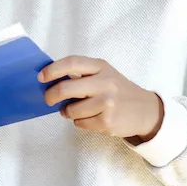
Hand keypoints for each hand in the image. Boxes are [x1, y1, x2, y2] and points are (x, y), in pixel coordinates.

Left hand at [39, 56, 163, 142]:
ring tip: (75, 110)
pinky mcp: (107, 121)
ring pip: (71, 110)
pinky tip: (90, 118)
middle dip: (51, 95)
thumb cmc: (118, 91)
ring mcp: (107, 103)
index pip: (72, 63)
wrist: (145, 110)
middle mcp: (105, 83)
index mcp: (101, 67)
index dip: (53, 69)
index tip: (41, 77)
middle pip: (66, 88)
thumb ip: (82, 75)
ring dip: (67, 112)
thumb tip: (52, 80)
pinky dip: (79, 122)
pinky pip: (80, 123)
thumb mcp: (104, 75)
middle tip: (48, 99)